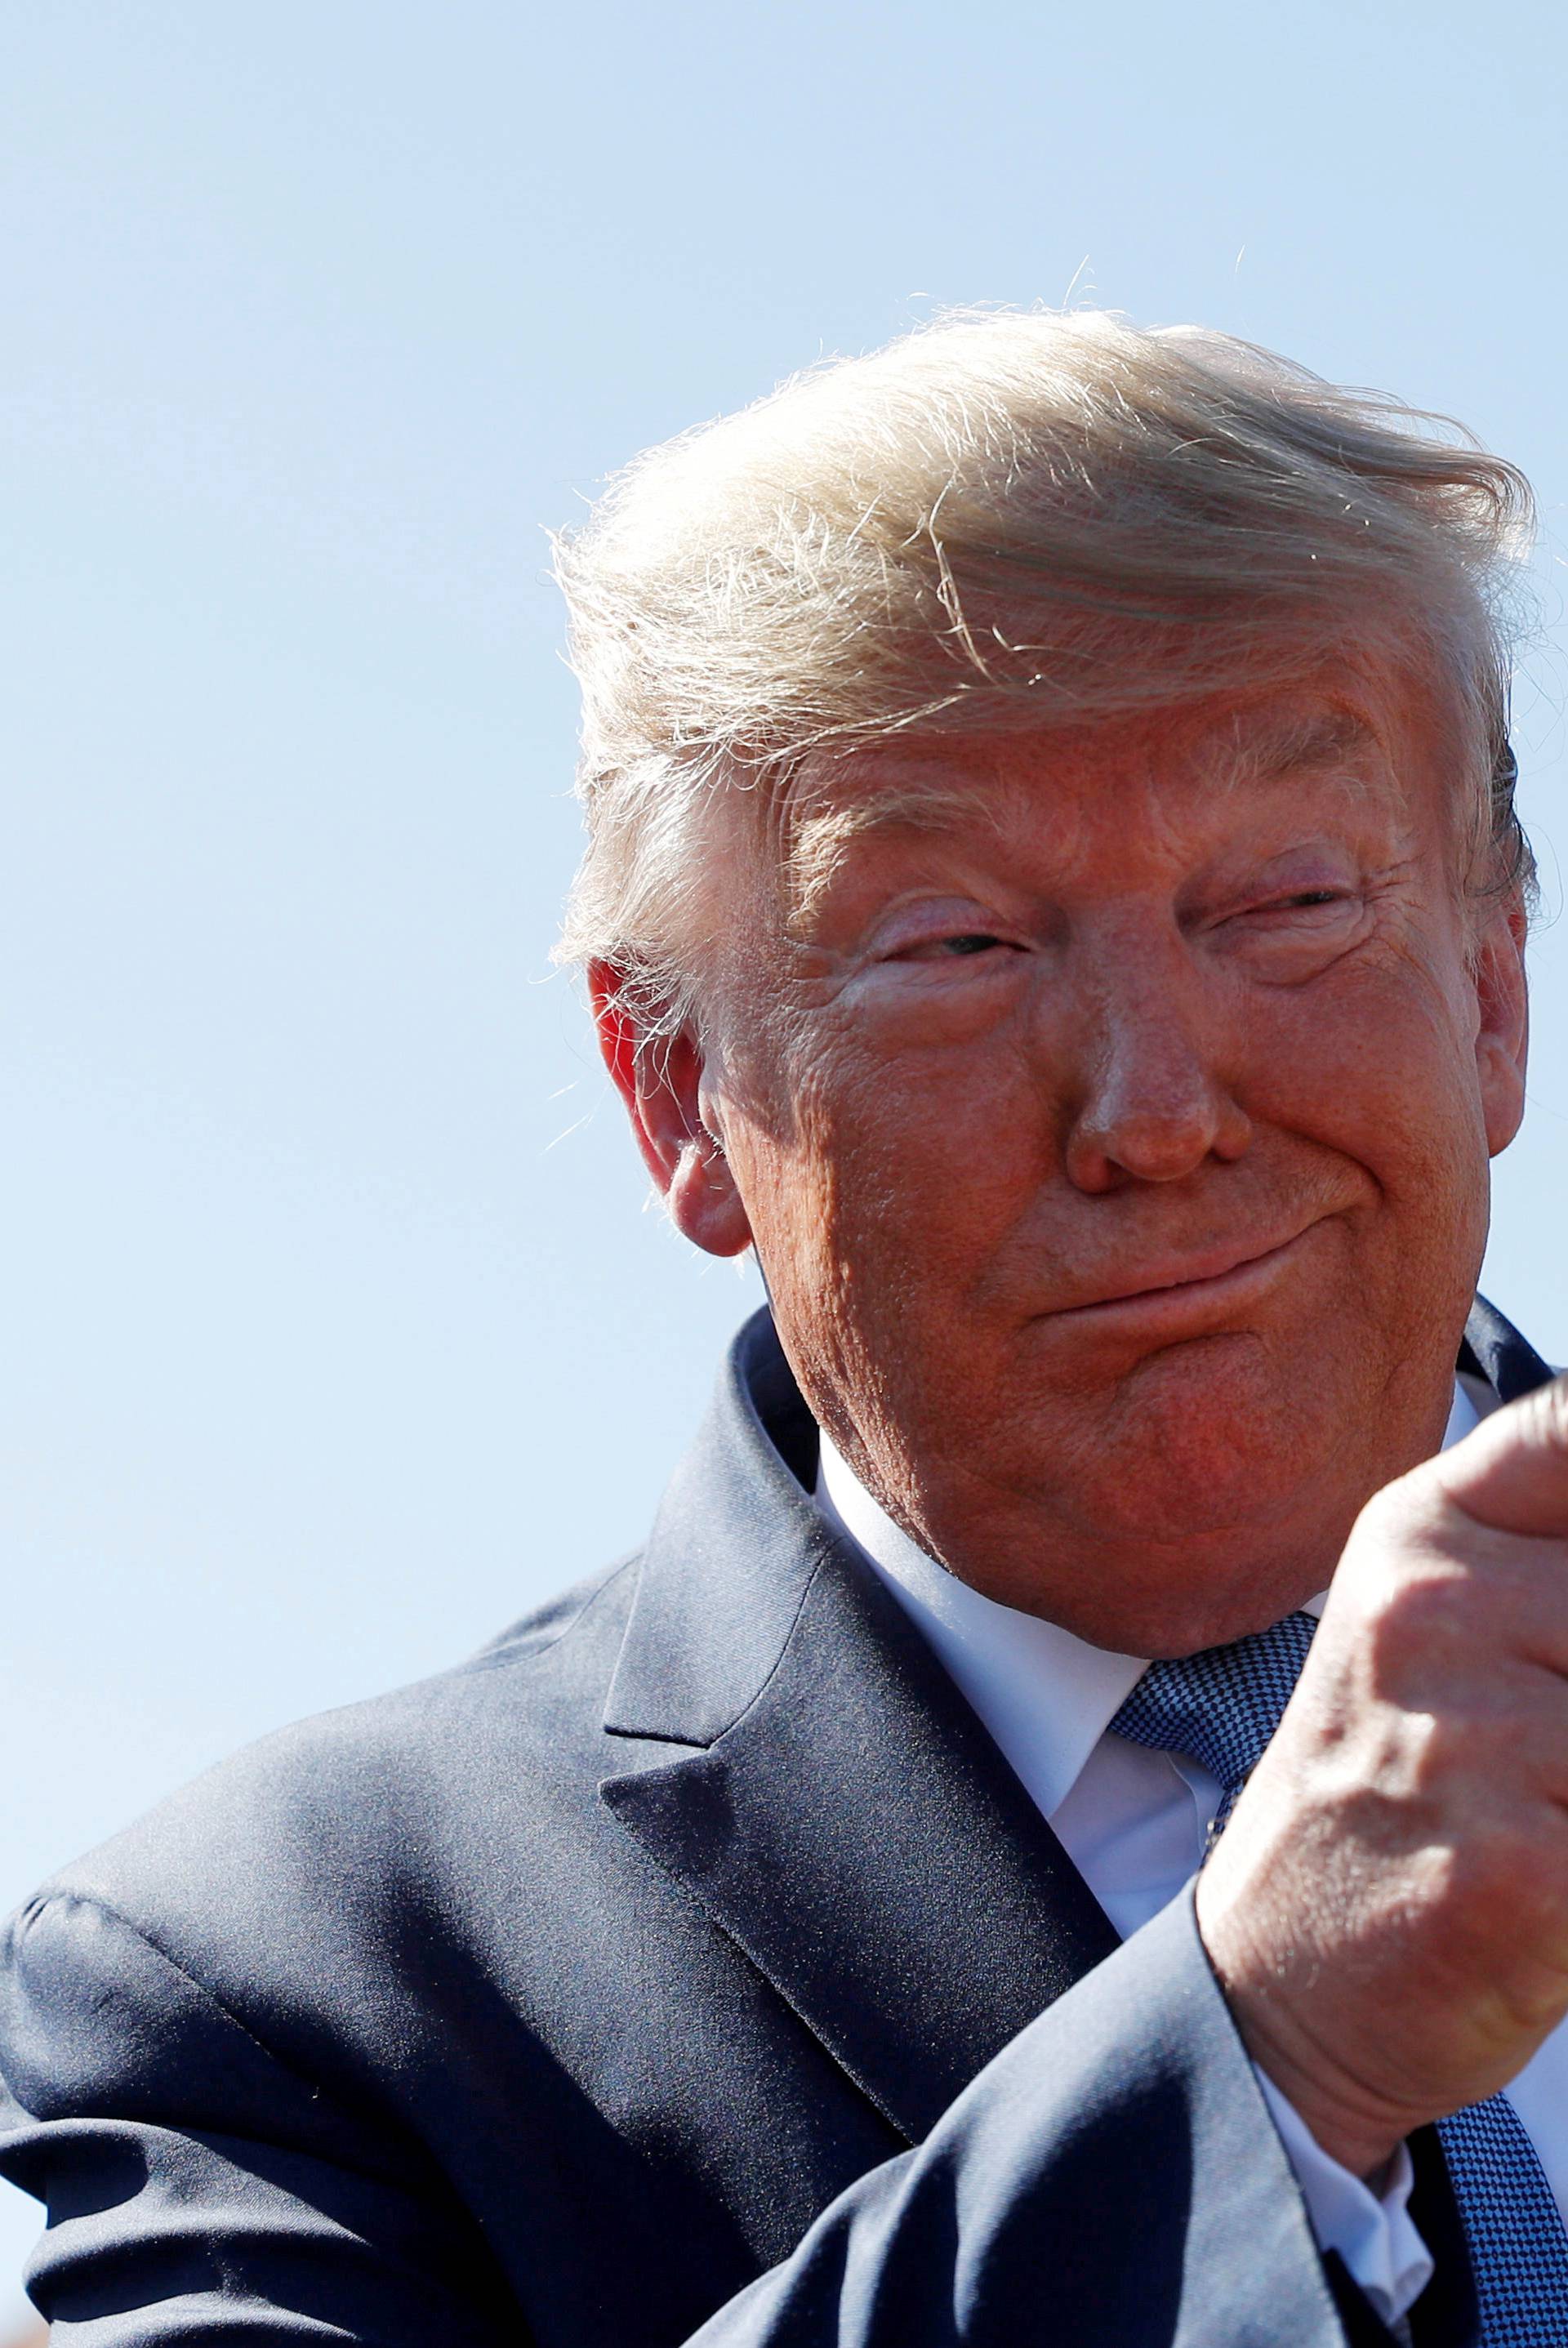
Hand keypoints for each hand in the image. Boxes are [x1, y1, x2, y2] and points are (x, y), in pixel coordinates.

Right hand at [1196, 1374, 1567, 2178]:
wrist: (1280, 1983)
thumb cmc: (1403, 1801)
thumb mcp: (1449, 1630)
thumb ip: (1543, 1561)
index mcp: (1423, 1530)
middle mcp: (1431, 1605)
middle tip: (1547, 1752)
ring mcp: (1465, 1732)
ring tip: (1549, 1811)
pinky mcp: (1518, 1867)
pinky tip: (1554, 1891)